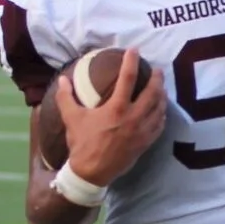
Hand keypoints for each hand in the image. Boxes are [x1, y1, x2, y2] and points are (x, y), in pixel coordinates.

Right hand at [57, 50, 165, 187]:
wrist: (91, 173)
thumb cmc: (81, 144)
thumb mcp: (71, 118)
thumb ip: (66, 97)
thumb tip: (63, 79)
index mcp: (116, 109)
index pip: (127, 78)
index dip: (131, 62)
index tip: (134, 50)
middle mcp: (133, 118)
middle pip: (152, 93)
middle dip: (157, 79)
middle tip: (157, 70)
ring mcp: (142, 132)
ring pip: (160, 109)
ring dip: (162, 96)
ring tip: (161, 88)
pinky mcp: (145, 144)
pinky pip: (159, 126)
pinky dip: (161, 116)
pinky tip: (160, 112)